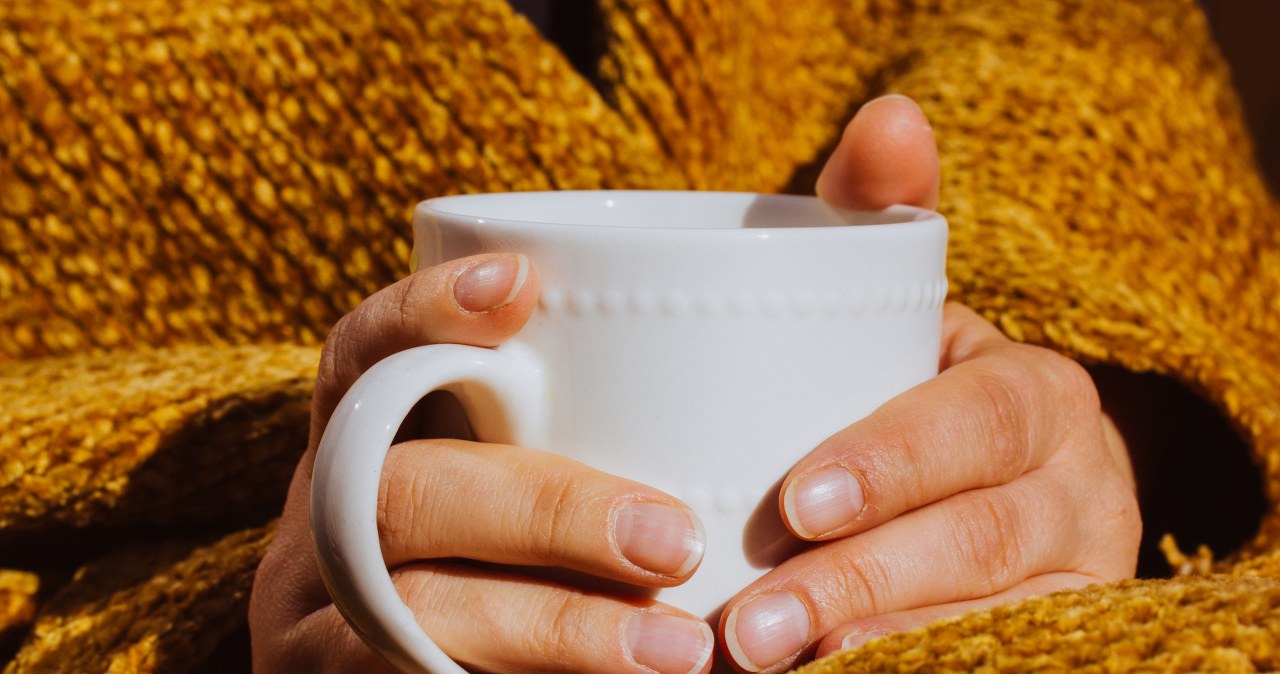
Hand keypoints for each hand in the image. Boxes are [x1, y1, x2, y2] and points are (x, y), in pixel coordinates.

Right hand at [249, 255, 715, 672]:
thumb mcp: (497, 485)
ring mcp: (315, 630)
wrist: (425, 663)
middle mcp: (319, 532)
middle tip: (675, 541)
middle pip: (400, 496)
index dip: (421, 313)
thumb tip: (726, 367)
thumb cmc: (499, 567)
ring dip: (557, 629)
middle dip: (545, 512)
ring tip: (679, 650)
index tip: (519, 283)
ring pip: (414, 617)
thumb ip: (558, 434)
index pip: (359, 358)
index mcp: (352, 448)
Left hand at [717, 95, 1140, 671]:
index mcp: (1036, 397)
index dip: (895, 462)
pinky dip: (912, 665)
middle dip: (864, 581)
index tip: (797, 502)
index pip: (977, 428)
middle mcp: (1077, 488)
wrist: (975, 475)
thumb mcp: (895, 298)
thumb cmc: (908, 380)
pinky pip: (991, 658)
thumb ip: (878, 213)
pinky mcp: (1056, 637)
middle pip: (982, 541)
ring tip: (766, 661)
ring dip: (878, 642)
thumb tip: (891, 115)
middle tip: (751, 624)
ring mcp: (1076, 578)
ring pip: (992, 620)